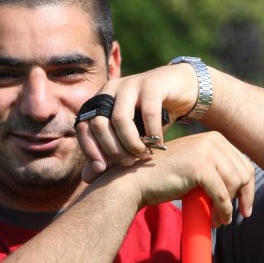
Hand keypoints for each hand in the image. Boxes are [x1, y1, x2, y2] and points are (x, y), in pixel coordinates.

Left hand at [76, 64, 200, 182]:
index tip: (102, 170)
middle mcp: (109, 91)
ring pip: (120, 119)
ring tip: (143, 155)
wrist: (179, 89)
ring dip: (131, 143)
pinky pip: (148, 112)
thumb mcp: (128, 136)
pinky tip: (158, 144)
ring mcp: (130, 84)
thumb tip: (87, 178)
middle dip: (113, 150)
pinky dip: (153, 133)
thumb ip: (109, 154)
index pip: (83, 128)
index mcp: (98, 103)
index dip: (90, 151)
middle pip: (99, 125)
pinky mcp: (152, 84)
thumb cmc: (149, 118)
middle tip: (128, 163)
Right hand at [104, 132, 254, 226]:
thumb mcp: (194, 168)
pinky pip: (222, 193)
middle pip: (244, 173)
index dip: (248, 188)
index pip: (244, 164)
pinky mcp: (199, 166)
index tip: (245, 207)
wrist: (137, 180)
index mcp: (214, 138)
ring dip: (229, 207)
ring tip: (218, 220)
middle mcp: (212, 140)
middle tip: (237, 217)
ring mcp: (206, 151)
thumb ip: (215, 169)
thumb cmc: (165, 178)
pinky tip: (218, 220)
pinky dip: (223, 210)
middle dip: (244, 198)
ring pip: (234, 184)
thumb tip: (243, 187)